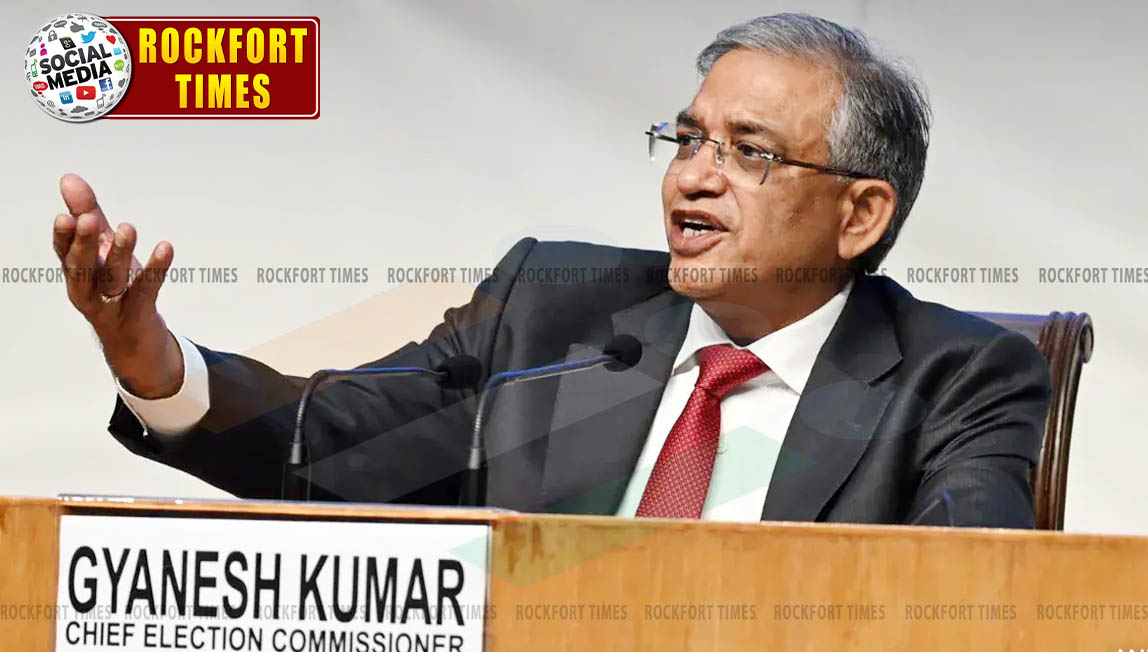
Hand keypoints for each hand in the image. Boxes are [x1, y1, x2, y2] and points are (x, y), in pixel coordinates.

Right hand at [53, 173, 184, 398]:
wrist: (136, 342)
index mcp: (79, 272)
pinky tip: (165, 248)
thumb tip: (69, 179)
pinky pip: (147, 290)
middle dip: (84, 244)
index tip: (67, 215)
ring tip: (128, 228)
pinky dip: (156, 269)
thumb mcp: (103, 250)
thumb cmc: (117, 289)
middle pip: (83, 267)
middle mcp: (90, 290)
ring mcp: (113, 305)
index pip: (65, 252)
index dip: (65, 236)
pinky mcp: (139, 314)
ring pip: (112, 279)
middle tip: (89, 220)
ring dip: (119, 254)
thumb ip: (89, 215)